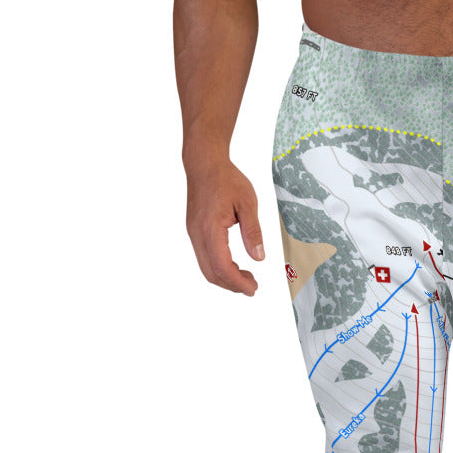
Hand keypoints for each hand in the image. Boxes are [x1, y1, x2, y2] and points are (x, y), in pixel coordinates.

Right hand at [184, 157, 264, 295]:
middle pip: (211, 273)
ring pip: (206, 268)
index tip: (253, 289)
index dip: (238, 282)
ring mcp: (193, 233)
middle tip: (252, 287)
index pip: (222, 266)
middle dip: (232, 285)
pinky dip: (219, 268)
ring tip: (246, 277)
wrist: (204, 163)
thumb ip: (253, 232)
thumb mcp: (247, 203)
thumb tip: (259, 258)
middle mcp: (197, 233)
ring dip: (225, 278)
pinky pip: (204, 257)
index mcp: (210, 228)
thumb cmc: (226, 179)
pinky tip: (234, 265)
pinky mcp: (194, 231)